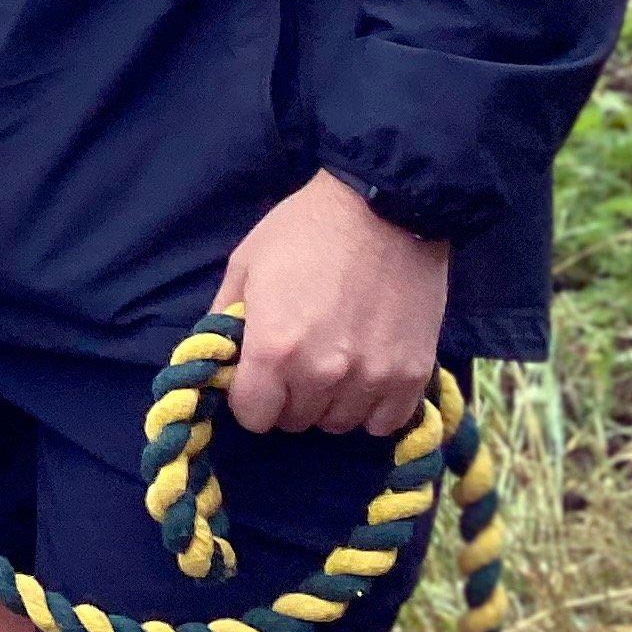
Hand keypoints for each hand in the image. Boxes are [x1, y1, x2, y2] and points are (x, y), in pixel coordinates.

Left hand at [217, 171, 450, 433]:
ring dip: (329, 403)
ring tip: (332, 363)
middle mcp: (322, 373)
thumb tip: (218, 361)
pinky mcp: (413, 375)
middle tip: (295, 361)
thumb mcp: (246, 265)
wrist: (384, 207)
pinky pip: (384, 423)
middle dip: (287, 398)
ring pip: (338, 424)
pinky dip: (371, 408)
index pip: (252, 415)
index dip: (248, 398)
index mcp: (274, 348)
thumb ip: (225, 319)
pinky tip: (365, 376)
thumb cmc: (305, 230)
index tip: (255, 379)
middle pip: (295, 421)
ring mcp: (372, 378)